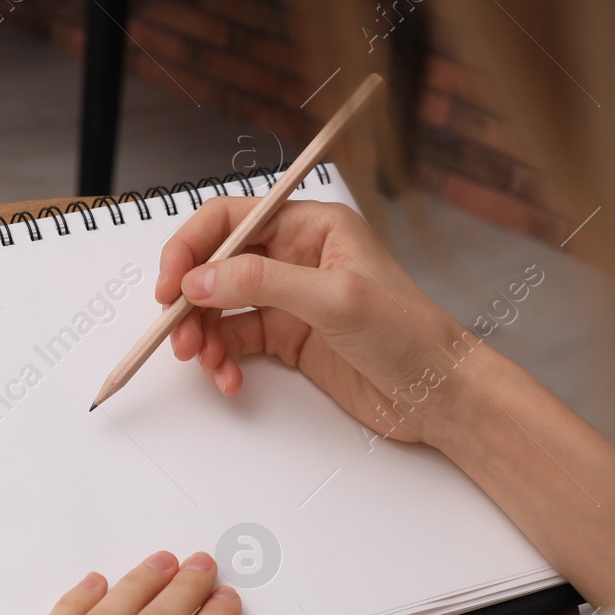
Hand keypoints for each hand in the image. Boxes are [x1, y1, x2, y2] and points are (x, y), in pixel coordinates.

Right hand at [157, 197, 473, 446]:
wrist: (442, 395)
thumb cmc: (413, 335)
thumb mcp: (335, 299)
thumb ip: (263, 283)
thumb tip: (202, 278)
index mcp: (312, 226)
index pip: (230, 219)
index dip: (192, 247)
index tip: (172, 283)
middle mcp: (296, 257)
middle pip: (216, 265)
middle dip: (191, 299)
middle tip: (179, 331)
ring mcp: (290, 300)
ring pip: (220, 307)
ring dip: (203, 333)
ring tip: (204, 360)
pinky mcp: (289, 339)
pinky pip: (236, 341)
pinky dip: (222, 359)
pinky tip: (229, 377)